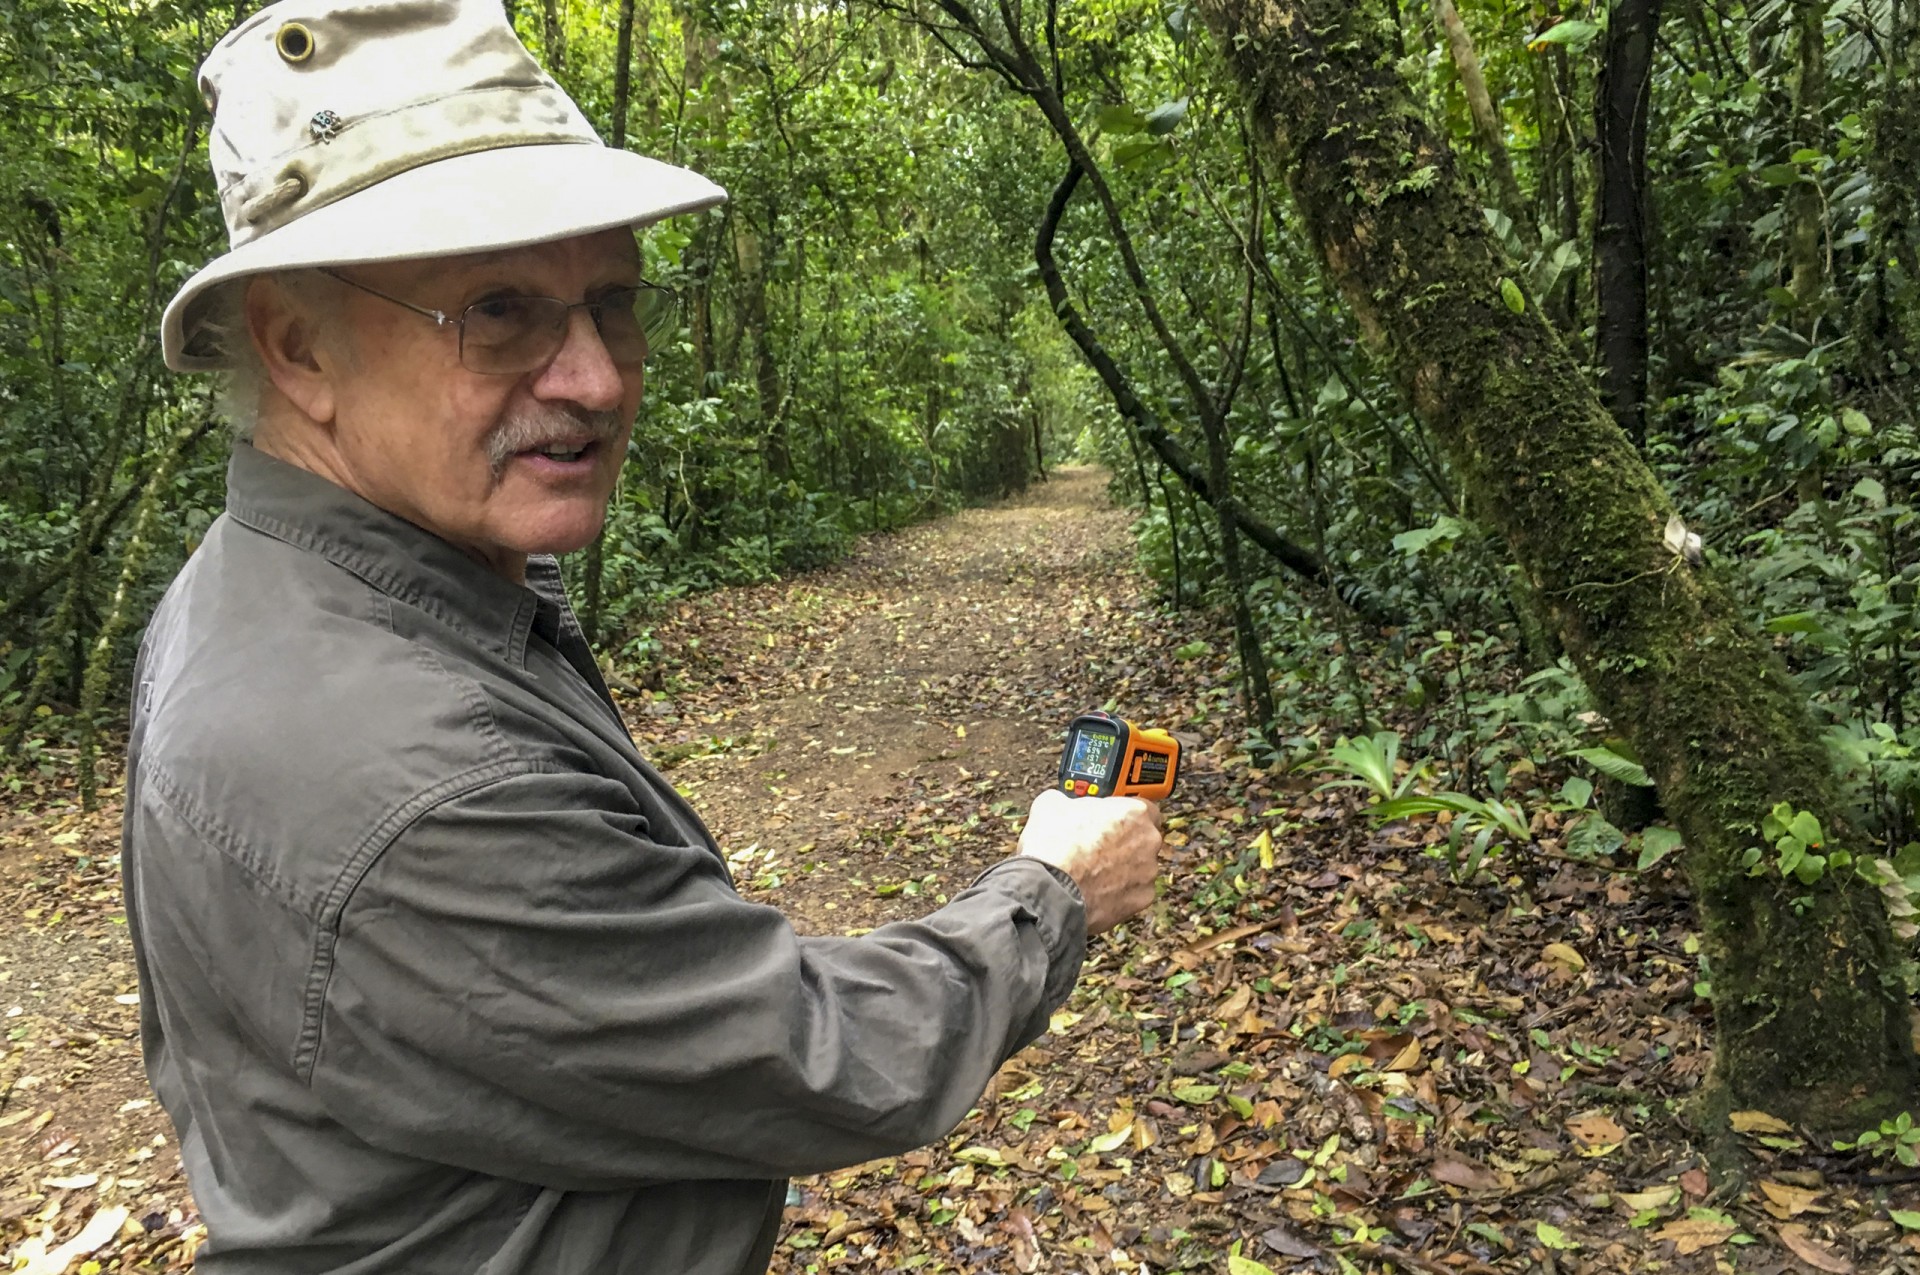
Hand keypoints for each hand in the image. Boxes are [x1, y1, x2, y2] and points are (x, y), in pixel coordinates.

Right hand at [1018, 787, 1161, 933]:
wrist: (1049, 889)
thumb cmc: (1055, 847)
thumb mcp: (1052, 805)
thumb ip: (1069, 802)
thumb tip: (1063, 805)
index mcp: (1134, 813)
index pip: (1143, 809)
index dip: (1124, 815)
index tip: (1111, 820)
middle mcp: (1148, 841)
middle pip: (1143, 839)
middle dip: (1124, 843)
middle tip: (1098, 847)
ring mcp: (1148, 872)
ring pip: (1139, 868)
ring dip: (1122, 869)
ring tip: (1093, 873)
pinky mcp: (1141, 900)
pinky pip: (1134, 893)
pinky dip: (1119, 893)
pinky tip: (1096, 890)